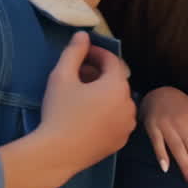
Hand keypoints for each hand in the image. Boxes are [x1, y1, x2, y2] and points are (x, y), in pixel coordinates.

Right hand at [39, 32, 137, 175]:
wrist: (58, 153)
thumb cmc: (59, 111)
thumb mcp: (62, 76)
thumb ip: (74, 52)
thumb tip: (83, 34)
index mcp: (118, 85)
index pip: (111, 61)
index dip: (96, 54)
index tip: (81, 54)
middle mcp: (129, 104)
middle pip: (115, 81)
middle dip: (98, 74)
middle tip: (76, 75)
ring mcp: (127, 125)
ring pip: (117, 101)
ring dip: (103, 94)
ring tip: (81, 96)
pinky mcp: (121, 141)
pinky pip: (116, 119)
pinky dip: (106, 113)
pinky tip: (88, 116)